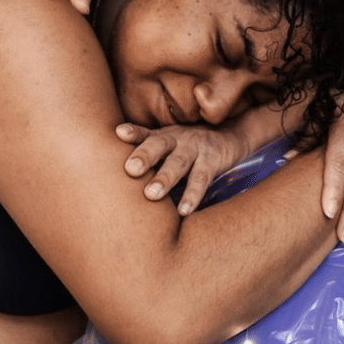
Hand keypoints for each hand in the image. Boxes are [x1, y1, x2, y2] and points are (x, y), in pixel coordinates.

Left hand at [116, 122, 248, 215]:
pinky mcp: (213, 161)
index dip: (133, 132)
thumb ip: (145, 155)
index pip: (145, 133)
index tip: (119, 133)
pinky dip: (192, 195)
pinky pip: (201, 179)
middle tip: (130, 170)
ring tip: (151, 195)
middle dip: (145, 156)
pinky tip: (183, 210)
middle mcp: (178, 139)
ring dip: (165, 178)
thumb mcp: (168, 145)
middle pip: (159, 145)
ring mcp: (196, 148)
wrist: (231, 136)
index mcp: (163, 136)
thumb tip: (112, 176)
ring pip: (179, 163)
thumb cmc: (188, 146)